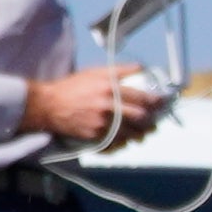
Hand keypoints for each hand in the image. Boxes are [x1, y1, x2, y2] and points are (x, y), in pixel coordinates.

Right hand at [22, 65, 161, 147]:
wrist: (49, 105)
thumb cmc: (72, 87)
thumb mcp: (96, 72)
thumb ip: (120, 70)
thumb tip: (140, 67)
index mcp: (110, 89)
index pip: (142, 97)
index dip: (156, 102)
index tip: (161, 103)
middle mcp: (108, 108)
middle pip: (140, 118)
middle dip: (151, 121)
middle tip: (154, 121)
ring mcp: (102, 124)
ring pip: (131, 134)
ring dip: (140, 134)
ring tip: (143, 132)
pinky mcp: (95, 137)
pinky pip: (116, 143)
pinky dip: (123, 142)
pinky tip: (125, 139)